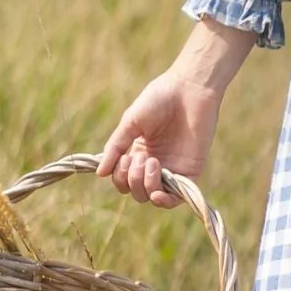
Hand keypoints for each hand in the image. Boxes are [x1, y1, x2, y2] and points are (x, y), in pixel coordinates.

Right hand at [97, 16, 255, 206]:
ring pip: (152, 196)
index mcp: (138, 151)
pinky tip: (157, 194)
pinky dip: (163, 201)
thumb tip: (100, 173)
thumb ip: (115, 147)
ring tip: (152, 162)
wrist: (189, 89)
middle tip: (140, 157)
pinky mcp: (190, 171)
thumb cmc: (159, 99)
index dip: (119, 176)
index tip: (125, 157)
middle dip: (132, 179)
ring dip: (146, 186)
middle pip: (135, 190)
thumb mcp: (130, 122)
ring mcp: (172, 169)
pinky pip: (175, 198)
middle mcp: (154, 163)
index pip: (122, 179)